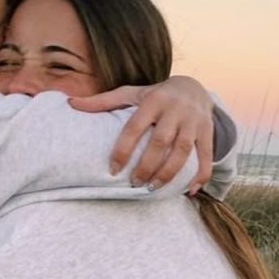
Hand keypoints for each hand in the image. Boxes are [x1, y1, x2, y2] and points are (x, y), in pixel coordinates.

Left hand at [69, 76, 213, 194]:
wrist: (193, 87)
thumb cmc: (154, 95)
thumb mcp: (131, 94)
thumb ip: (103, 102)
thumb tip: (70, 103)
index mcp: (153, 100)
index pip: (135, 127)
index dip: (123, 150)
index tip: (112, 170)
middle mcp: (175, 110)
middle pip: (160, 142)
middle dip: (146, 166)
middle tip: (133, 184)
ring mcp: (194, 121)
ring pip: (182, 152)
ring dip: (168, 173)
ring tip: (152, 189)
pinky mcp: (208, 132)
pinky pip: (206, 157)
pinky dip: (200, 175)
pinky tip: (189, 191)